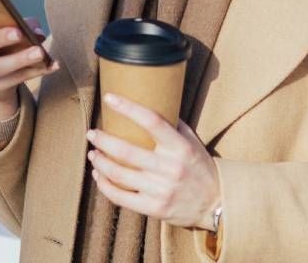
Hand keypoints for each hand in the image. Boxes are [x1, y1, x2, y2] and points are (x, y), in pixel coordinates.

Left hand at [86, 92, 221, 231]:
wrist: (215, 204)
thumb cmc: (200, 167)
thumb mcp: (192, 142)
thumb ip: (173, 125)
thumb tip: (150, 103)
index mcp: (179, 147)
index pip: (151, 121)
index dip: (128, 108)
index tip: (109, 98)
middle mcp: (169, 168)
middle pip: (127, 150)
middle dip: (103, 140)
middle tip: (92, 133)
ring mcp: (160, 190)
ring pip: (119, 174)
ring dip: (100, 162)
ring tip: (93, 153)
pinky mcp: (153, 209)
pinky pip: (121, 197)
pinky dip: (104, 186)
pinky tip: (98, 176)